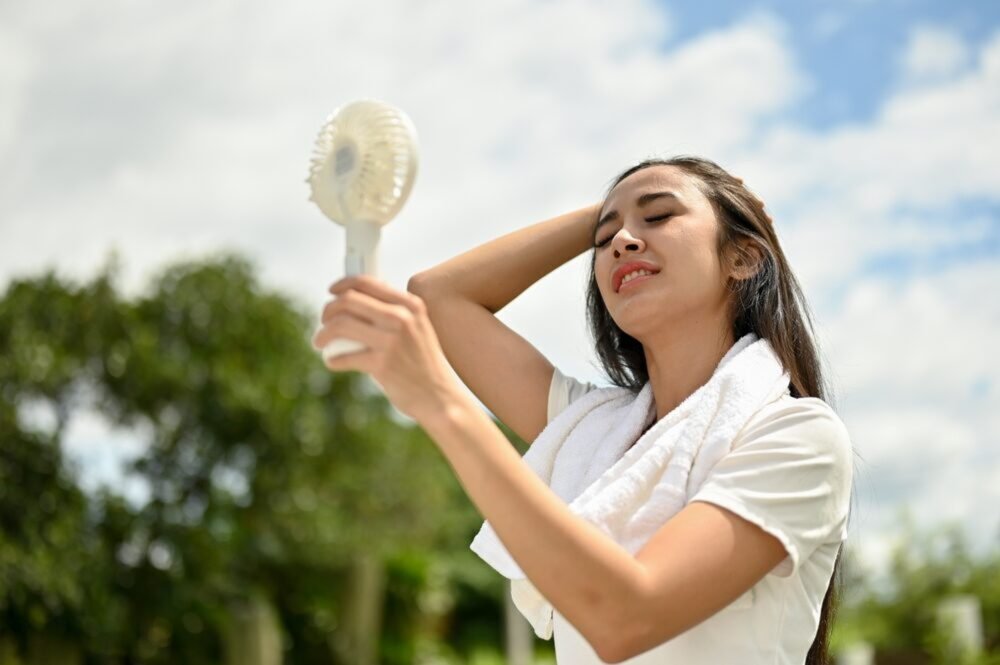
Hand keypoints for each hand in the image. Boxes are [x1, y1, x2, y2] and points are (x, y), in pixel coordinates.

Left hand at [311, 274, 463, 422]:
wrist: (440, 397)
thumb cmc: (423, 363)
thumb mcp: (419, 328)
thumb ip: (397, 312)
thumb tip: (360, 296)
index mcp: (410, 305)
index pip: (367, 282)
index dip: (342, 284)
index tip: (331, 293)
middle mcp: (402, 318)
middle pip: (349, 300)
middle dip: (328, 310)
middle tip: (323, 322)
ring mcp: (392, 341)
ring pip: (341, 325)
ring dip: (323, 334)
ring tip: (319, 343)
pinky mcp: (382, 364)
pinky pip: (344, 356)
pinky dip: (333, 359)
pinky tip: (332, 362)